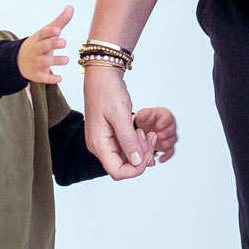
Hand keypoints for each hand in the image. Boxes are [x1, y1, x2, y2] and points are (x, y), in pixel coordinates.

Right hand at [18, 5, 73, 84]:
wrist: (18, 61)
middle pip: (44, 46)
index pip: (43, 33)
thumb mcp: (47, 32)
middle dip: (53, 44)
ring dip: (55, 60)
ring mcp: (36, 62)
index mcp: (39, 38)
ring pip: (45, 61)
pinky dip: (50, 78)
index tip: (58, 30)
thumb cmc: (38, 44)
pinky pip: (43, 77)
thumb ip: (60, 21)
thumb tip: (71, 7)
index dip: (50, 32)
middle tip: (64, 42)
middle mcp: (36, 50)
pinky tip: (60, 78)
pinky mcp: (37, 75)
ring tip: (67, 59)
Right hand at [83, 64, 155, 179]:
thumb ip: (128, 141)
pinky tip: (142, 132)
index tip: (147, 153)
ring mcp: (104, 142)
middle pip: (123, 166)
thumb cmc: (107, 91)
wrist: (102, 76)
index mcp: (98, 144)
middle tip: (150, 137)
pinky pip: (125, 148)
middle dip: (141, 156)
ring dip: (140, 149)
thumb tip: (137, 162)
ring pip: (126, 158)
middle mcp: (99, 146)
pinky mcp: (109, 136)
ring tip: (147, 133)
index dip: (136, 169)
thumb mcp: (120, 115)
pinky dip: (136, 143)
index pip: (118, 172)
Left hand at [134, 106, 177, 162]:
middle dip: (166, 133)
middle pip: (172, 129)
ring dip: (166, 143)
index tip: (158, 126)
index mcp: (164, 116)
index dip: (164, 122)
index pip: (168, 118)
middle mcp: (169, 126)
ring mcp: (169, 136)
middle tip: (159, 136)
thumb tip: (141, 115)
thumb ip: (143, 115)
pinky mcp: (167, 146)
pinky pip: (170, 152)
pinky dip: (166, 156)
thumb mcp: (142, 115)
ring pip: (172, 140)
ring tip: (160, 145)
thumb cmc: (145, 120)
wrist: (143, 128)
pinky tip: (160, 159)